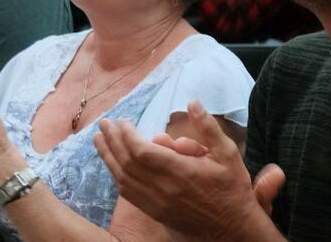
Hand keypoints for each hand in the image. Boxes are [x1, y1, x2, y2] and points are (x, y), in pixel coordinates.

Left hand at [94, 101, 273, 237]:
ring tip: (98, 140)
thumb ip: (208, 128)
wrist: (233, 229)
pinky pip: (128, 193)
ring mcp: (156, 203)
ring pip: (123, 178)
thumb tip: (192, 102)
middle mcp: (164, 189)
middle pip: (127, 162)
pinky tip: (111, 164)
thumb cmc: (231, 189)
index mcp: (180, 172)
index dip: (127, 134)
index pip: (141, 151)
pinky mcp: (154, 213)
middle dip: (112, 140)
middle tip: (104, 124)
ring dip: (108, 157)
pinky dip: (116, 176)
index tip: (123, 121)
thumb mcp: (228, 154)